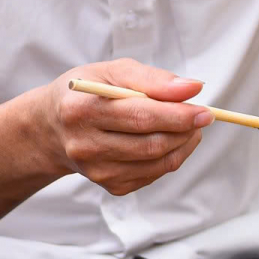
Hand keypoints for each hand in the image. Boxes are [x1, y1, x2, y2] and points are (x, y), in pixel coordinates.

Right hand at [41, 59, 210, 195]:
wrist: (53, 128)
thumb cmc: (87, 92)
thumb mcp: (111, 72)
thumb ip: (152, 79)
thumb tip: (192, 88)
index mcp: (81, 110)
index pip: (140, 117)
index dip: (178, 115)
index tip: (205, 110)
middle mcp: (85, 145)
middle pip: (151, 144)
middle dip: (185, 130)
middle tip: (203, 116)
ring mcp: (96, 171)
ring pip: (157, 162)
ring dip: (183, 144)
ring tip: (188, 127)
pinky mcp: (109, 186)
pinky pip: (153, 174)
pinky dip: (170, 157)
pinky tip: (167, 140)